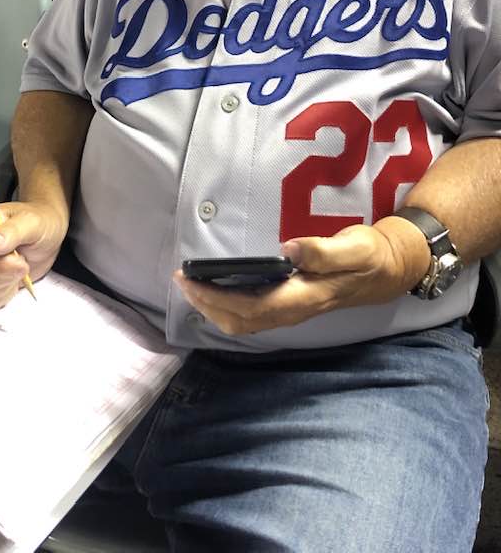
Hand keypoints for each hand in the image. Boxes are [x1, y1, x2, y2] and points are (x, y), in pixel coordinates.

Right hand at [0, 201, 66, 311]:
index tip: (19, 258)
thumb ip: (12, 231)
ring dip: (4, 283)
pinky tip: (12, 277)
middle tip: (22, 261)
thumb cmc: (38, 223)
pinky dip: (4, 293)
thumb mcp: (32, 223)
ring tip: (17, 266)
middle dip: (3, 273)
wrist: (46, 236)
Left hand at [173, 219, 430, 335]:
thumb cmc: (369, 255)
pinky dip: (228, 306)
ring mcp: (292, 311)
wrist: (388, 269)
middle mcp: (294, 310)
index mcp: (304, 297)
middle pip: (241, 321)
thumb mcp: (353, 248)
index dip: (217, 298)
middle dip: (207, 305)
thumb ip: (322, 251)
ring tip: (192, 286)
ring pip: (244, 322)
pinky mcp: (291, 305)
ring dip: (215, 308)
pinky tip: (218, 290)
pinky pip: (252, 315)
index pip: (251, 307)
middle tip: (181, 280)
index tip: (191, 280)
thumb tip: (289, 250)